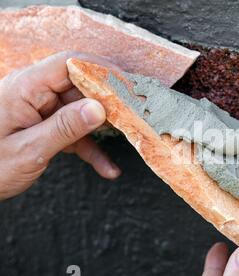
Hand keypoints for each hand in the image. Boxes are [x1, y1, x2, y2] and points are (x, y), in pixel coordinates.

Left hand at [0, 51, 120, 199]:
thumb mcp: (29, 150)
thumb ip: (64, 128)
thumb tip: (99, 109)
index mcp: (24, 88)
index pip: (68, 64)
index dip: (101, 70)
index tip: (127, 86)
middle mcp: (34, 94)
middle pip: (80, 87)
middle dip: (109, 103)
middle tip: (134, 118)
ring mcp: (40, 111)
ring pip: (81, 111)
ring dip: (103, 131)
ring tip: (126, 142)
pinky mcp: (46, 127)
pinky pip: (74, 132)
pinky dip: (91, 149)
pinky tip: (107, 167)